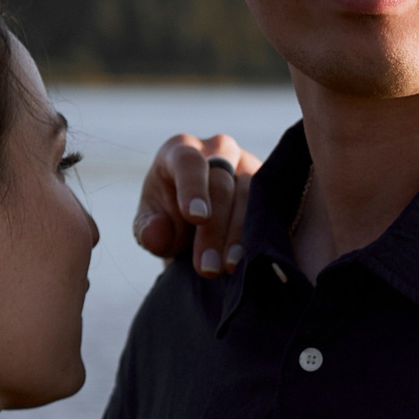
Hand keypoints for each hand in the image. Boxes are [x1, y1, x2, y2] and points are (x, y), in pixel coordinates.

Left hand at [133, 135, 259, 278]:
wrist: (196, 225)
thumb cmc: (169, 218)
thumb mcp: (150, 225)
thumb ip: (148, 230)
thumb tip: (157, 234)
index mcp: (181, 150)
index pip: (189, 162)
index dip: (193, 188)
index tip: (196, 218)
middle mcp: (218, 150)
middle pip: (220, 184)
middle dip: (214, 228)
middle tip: (207, 267)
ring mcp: (247, 165)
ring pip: (249, 195)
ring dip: (239, 234)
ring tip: (228, 268)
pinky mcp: (268, 185)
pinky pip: (270, 206)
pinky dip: (260, 233)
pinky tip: (253, 258)